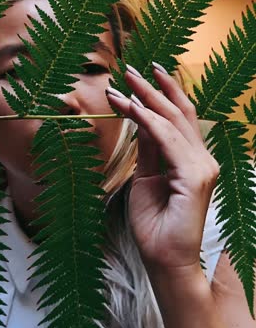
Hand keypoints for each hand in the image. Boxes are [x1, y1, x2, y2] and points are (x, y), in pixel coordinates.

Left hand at [106, 63, 219, 272]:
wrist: (164, 259)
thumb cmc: (154, 223)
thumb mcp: (147, 178)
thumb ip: (149, 150)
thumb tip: (142, 120)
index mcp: (192, 160)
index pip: (179, 120)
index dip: (163, 95)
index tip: (143, 76)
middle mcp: (202, 159)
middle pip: (179, 114)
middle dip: (155, 88)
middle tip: (132, 68)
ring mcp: (202, 167)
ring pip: (173, 122)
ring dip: (147, 99)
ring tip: (124, 82)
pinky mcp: (194, 177)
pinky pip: (167, 141)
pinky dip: (147, 121)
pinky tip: (130, 107)